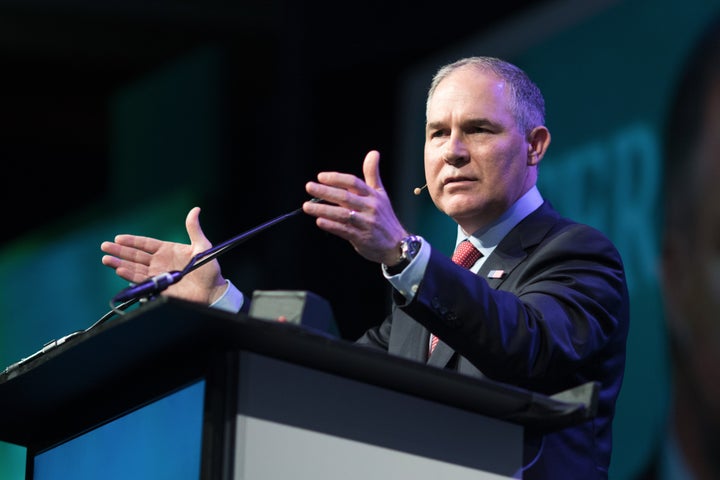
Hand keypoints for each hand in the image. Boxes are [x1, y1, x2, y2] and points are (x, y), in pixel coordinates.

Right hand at [101, 206, 227, 304]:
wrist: (212, 290)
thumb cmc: (209, 268)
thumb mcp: (202, 246)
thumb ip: (194, 229)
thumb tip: (195, 209)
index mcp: (167, 250)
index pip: (145, 244)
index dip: (132, 241)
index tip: (118, 237)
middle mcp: (159, 262)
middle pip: (135, 255)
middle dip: (120, 251)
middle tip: (104, 246)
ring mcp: (158, 274)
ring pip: (134, 268)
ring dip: (120, 263)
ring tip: (106, 259)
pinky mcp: (158, 287)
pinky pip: (141, 281)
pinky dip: (130, 276)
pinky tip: (120, 270)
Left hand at [303, 150, 407, 264]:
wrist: (396, 244)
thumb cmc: (384, 217)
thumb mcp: (381, 194)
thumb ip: (372, 174)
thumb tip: (373, 153)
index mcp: (373, 196)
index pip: (354, 182)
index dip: (337, 179)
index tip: (321, 176)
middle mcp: (370, 208)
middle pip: (345, 197)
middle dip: (325, 191)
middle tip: (309, 187)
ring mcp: (366, 223)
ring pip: (342, 214)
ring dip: (323, 210)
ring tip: (307, 206)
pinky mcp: (362, 238)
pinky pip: (344, 231)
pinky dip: (331, 226)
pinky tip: (320, 221)